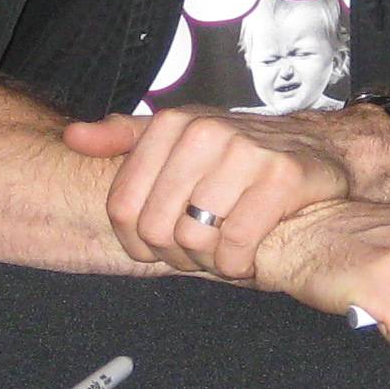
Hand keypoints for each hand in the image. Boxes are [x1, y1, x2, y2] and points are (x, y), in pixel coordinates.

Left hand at [66, 106, 356, 279]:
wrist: (316, 149)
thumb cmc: (239, 153)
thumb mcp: (179, 137)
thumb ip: (124, 138)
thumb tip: (74, 137)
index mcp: (172, 124)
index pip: (122, 207)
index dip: (136, 242)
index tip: (158, 247)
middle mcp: (205, 132)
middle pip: (157, 228)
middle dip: (174, 255)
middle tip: (197, 255)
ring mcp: (245, 152)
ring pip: (195, 238)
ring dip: (208, 261)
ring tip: (222, 252)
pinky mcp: (282, 178)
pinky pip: (237, 244)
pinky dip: (238, 264)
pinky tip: (246, 257)